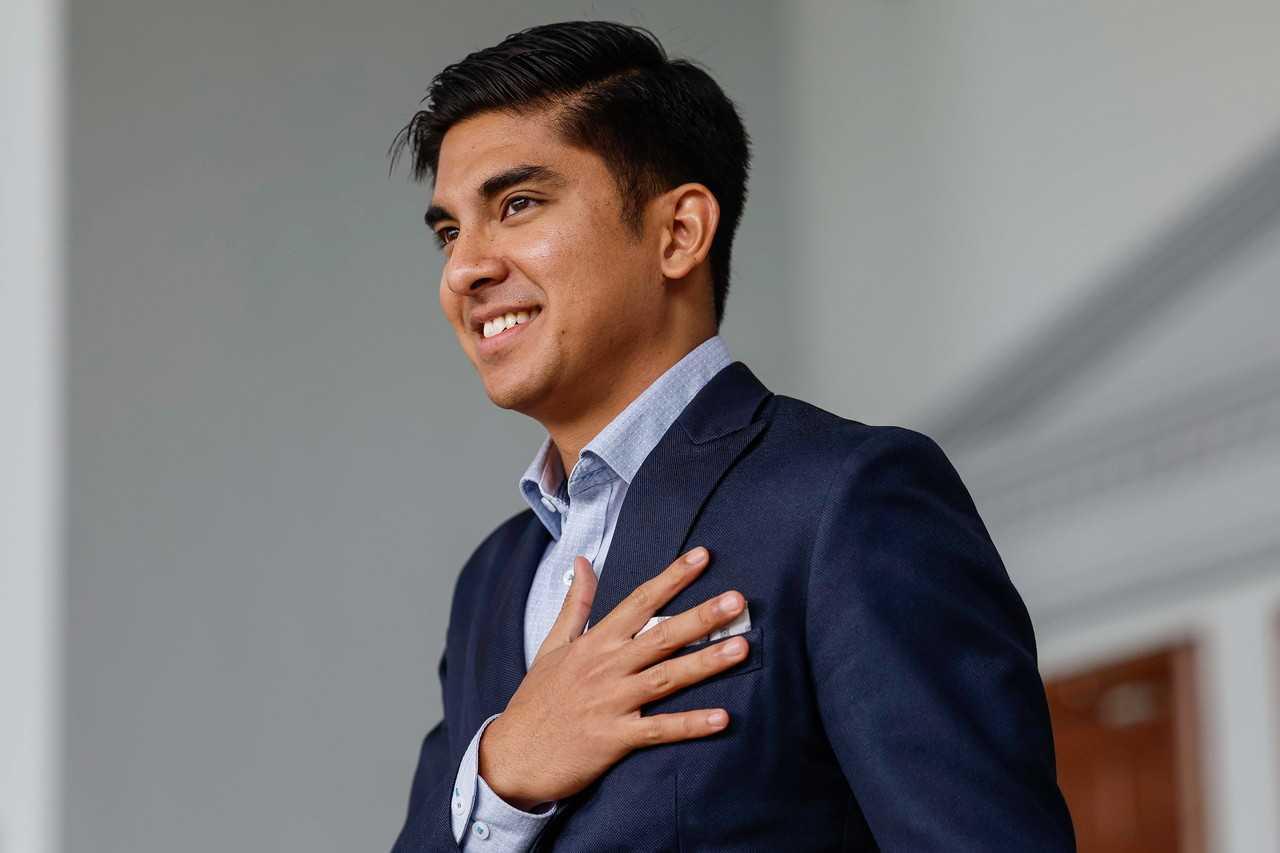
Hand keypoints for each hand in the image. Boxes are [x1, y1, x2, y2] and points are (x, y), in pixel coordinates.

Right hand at [477, 546, 747, 809]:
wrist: (512, 757)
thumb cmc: (535, 700)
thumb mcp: (552, 645)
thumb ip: (575, 604)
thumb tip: (582, 561)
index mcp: (594, 643)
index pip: (639, 601)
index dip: (672, 578)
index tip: (702, 557)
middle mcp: (606, 667)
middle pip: (661, 635)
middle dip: (701, 616)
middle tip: (738, 600)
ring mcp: (612, 703)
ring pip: (666, 678)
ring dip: (705, 663)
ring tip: (741, 648)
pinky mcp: (615, 739)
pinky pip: (659, 730)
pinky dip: (690, 724)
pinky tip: (722, 718)